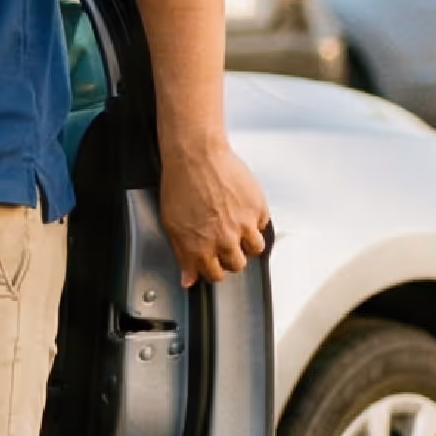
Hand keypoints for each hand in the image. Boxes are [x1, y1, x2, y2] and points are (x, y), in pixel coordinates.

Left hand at [162, 133, 271, 289]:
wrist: (196, 155)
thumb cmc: (180, 184)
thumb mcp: (172, 225)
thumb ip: (183, 256)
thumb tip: (187, 280)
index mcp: (201, 248)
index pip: (215, 275)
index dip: (214, 269)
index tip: (214, 263)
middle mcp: (224, 240)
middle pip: (238, 265)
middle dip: (232, 257)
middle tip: (226, 242)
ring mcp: (244, 225)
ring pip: (255, 249)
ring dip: (248, 243)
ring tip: (238, 228)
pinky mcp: (258, 208)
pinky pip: (263, 224)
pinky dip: (256, 220)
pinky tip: (243, 209)